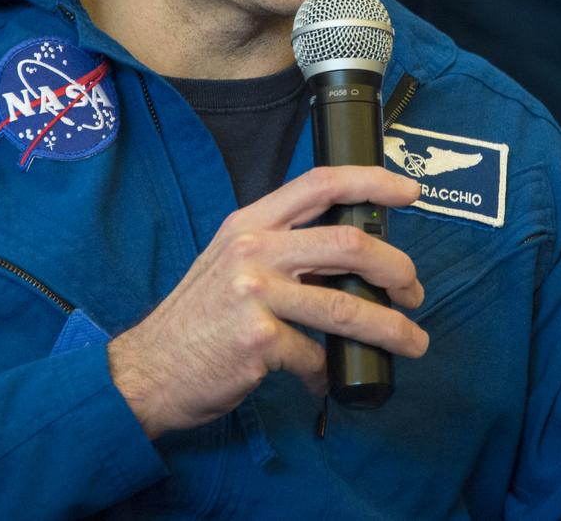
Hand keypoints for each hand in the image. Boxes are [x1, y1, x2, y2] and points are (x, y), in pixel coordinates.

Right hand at [107, 166, 427, 437]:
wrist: (147, 370)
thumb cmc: (198, 319)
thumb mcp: (230, 261)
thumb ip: (280, 246)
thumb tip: (350, 252)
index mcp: (250, 223)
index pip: (320, 184)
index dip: (372, 181)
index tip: (409, 192)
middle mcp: (253, 249)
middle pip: (350, 243)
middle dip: (397, 268)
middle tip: (413, 290)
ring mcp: (255, 293)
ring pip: (347, 306)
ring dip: (390, 328)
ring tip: (412, 342)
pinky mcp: (259, 340)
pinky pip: (317, 356)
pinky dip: (330, 372)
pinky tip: (327, 379)